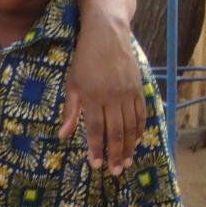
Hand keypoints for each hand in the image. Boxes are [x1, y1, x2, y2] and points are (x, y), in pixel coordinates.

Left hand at [60, 13, 144, 175]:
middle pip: (116, 132)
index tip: (96, 165)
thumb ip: (70, 111)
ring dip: (129, 146)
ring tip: (126, 162)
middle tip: (115, 171)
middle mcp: (113, 97)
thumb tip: (63, 135)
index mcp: (93, 97)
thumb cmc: (84, 60)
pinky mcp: (139, 88)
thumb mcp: (72, 84)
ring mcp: (128, 93)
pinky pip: (141, 114)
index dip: (97, 149)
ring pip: (131, 126)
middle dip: (115, 154)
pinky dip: (139, 130)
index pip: (96, 129)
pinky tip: (136, 141)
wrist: (107, 35)